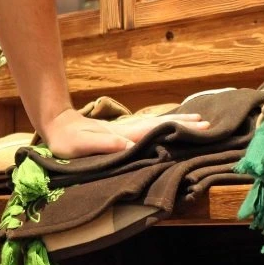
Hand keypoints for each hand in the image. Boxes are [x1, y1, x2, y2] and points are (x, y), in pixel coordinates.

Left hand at [39, 108, 210, 158]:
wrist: (56, 124)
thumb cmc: (67, 141)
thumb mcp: (82, 145)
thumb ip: (104, 144)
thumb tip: (128, 145)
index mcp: (122, 134)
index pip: (155, 131)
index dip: (176, 129)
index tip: (198, 127)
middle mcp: (126, 128)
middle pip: (159, 124)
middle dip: (183, 124)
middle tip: (207, 124)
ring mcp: (123, 127)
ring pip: (154, 123)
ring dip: (174, 121)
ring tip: (195, 119)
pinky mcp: (118, 130)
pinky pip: (146, 126)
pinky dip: (160, 124)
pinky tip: (164, 124)